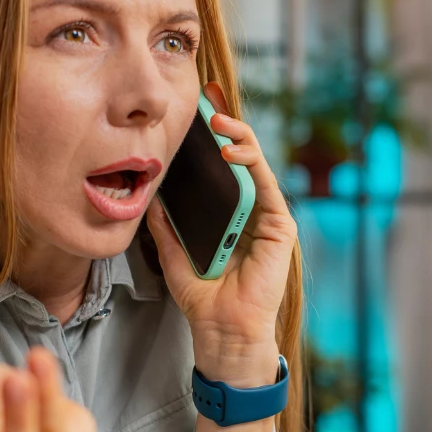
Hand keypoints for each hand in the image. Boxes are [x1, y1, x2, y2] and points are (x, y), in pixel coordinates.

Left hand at [146, 80, 296, 386]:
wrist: (222, 330)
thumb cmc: (203, 299)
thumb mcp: (173, 254)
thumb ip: (165, 226)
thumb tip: (150, 195)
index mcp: (228, 215)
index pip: (222, 168)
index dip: (212, 138)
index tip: (194, 112)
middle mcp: (251, 211)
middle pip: (241, 158)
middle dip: (227, 125)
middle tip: (206, 101)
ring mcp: (268, 218)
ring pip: (257, 166)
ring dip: (239, 137)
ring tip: (218, 120)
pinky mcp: (280, 229)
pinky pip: (268, 187)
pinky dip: (253, 165)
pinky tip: (234, 151)